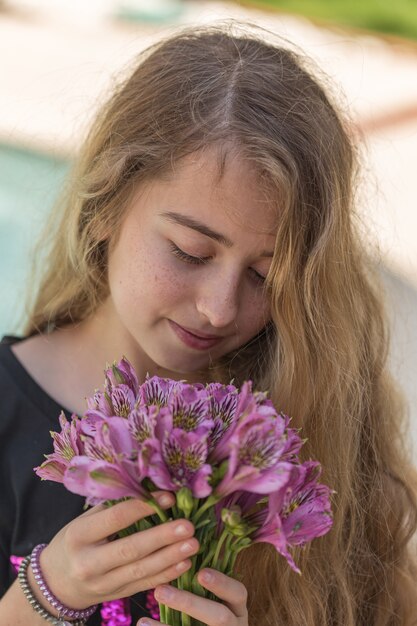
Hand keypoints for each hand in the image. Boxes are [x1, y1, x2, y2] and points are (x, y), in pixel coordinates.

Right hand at [37, 492, 199, 610]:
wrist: (55, 582)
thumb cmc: (74, 541)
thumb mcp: (83, 520)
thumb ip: (112, 507)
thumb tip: (148, 488)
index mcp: (79, 535)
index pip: (115, 519)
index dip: (143, 508)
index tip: (169, 498)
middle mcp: (88, 563)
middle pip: (130, 549)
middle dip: (162, 538)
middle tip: (188, 526)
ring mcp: (102, 584)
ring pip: (140, 571)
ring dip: (170, 557)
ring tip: (192, 544)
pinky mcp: (116, 596)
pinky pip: (144, 585)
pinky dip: (166, 574)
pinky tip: (184, 563)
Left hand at [139, 568, 248, 625]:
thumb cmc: (212, 613)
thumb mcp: (218, 597)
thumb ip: (206, 578)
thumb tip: (184, 542)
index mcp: (237, 609)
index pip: (238, 593)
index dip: (222, 583)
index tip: (200, 573)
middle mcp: (234, 625)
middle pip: (220, 617)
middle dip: (190, 604)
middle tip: (160, 591)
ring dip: (171, 622)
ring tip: (145, 615)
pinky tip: (142, 623)